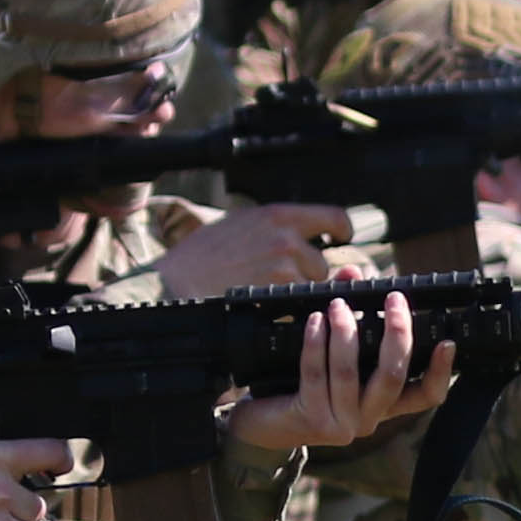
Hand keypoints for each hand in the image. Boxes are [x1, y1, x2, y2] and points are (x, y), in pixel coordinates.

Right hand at [149, 200, 355, 296]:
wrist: (178, 279)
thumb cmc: (202, 254)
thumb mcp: (242, 223)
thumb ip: (277, 227)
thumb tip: (306, 234)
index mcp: (278, 215)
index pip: (333, 216)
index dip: (341, 229)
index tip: (341, 237)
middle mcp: (286, 237)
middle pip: (321, 262)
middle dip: (307, 273)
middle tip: (277, 278)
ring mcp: (284, 265)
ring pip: (311, 285)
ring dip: (295, 291)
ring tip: (262, 288)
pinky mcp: (277, 290)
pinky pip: (296, 303)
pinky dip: (285, 306)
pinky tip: (261, 300)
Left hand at [227, 295, 451, 453]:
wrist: (264, 422)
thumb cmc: (305, 382)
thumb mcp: (335, 350)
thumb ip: (349, 311)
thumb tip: (353, 273)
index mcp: (384, 404)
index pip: (426, 396)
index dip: (442, 371)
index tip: (447, 341)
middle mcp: (369, 419)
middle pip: (394, 377)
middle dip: (397, 333)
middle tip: (393, 300)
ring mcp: (342, 424)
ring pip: (350, 373)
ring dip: (345, 332)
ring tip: (337, 304)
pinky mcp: (312, 420)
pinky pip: (316, 374)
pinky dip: (316, 343)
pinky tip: (314, 321)